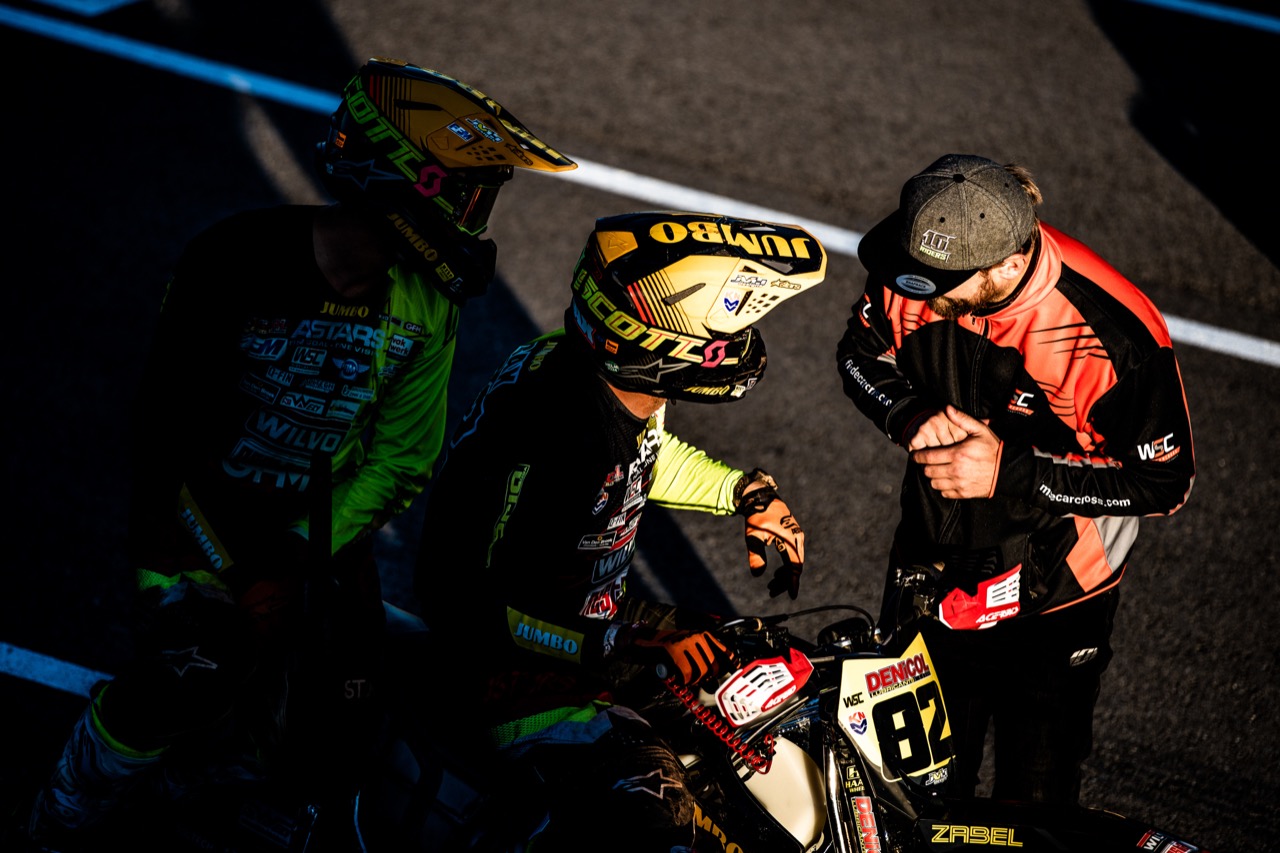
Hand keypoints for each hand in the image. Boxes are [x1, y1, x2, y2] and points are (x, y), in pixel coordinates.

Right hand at [625, 626, 732, 684]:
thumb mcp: (690, 650)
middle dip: (705, 678)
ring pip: (700, 673)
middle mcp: (697, 637)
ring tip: (683, 676)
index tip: (734, 672)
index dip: (731, 665)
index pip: (725, 652)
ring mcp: (685, 644)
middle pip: (713, 667)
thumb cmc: (669, 649)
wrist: (645, 642)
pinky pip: (685, 675)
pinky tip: (676, 675)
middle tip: (694, 678)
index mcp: (703, 635)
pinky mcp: (674, 652)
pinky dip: (681, 680)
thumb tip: (715, 685)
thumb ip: (704, 664)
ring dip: (692, 680)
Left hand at [736, 471, 804, 598]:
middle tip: (771, 591)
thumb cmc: (756, 516)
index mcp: (790, 539)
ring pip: (794, 561)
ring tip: (771, 584)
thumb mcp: (752, 537)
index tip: (792, 596)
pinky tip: (777, 572)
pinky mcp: (793, 534)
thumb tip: (758, 574)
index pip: (795, 566)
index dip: (792, 582)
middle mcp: (797, 538)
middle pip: (796, 566)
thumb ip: (756, 556)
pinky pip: (793, 554)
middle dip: (785, 581)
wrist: (759, 497)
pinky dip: (786, 564)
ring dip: (785, 574)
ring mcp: (796, 535)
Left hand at [909, 406, 1002, 498]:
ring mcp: (959, 484)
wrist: (1007, 470)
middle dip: (924, 466)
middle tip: (927, 462)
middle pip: (928, 471)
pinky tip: (947, 479)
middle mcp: (956, 470)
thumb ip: (962, 419)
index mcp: (958, 454)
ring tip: (937, 470)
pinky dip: (942, 487)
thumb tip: (947, 408)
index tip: (915, 455)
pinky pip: (944, 493)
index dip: (918, 456)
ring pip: (934, 483)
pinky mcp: (963, 493)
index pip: (928, 457)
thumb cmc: (993, 449)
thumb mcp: (980, 430)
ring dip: (933, 477)